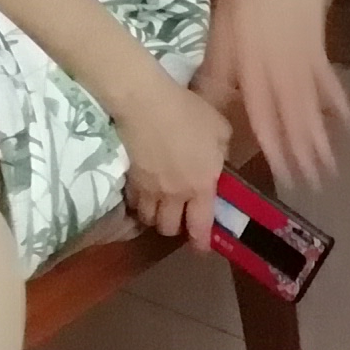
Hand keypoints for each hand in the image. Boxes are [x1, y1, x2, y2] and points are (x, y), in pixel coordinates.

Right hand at [112, 76, 231, 241]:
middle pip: (169, 229)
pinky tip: (141, 192)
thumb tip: (218, 163)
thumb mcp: (220, 130)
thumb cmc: (188, 113)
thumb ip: (222, 152)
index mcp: (201, 185)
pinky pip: (132, 202)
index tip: (203, 246)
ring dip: (155, 216)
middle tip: (179, 216)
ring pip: (148, 219)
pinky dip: (137, 202)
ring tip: (159, 204)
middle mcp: (174, 195)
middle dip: (175, 227)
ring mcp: (147, 189)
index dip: (201, 242)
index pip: (201, 226)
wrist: (145, 104)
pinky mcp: (128, 179)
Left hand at [195, 0, 349, 189]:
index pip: (263, 114)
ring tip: (329, 166)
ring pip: (312, 108)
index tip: (279, 173)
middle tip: (310, 184)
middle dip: (300, 153)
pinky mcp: (320, 52)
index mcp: (256, 66)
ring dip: (320, 138)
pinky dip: (338, 105)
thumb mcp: (225, 21)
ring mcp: (306, 64)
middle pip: (292, 119)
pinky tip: (347, 124)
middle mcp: (283, 72)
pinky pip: (329, 84)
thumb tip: (208, 98)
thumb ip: (219, 62)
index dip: (272, 145)